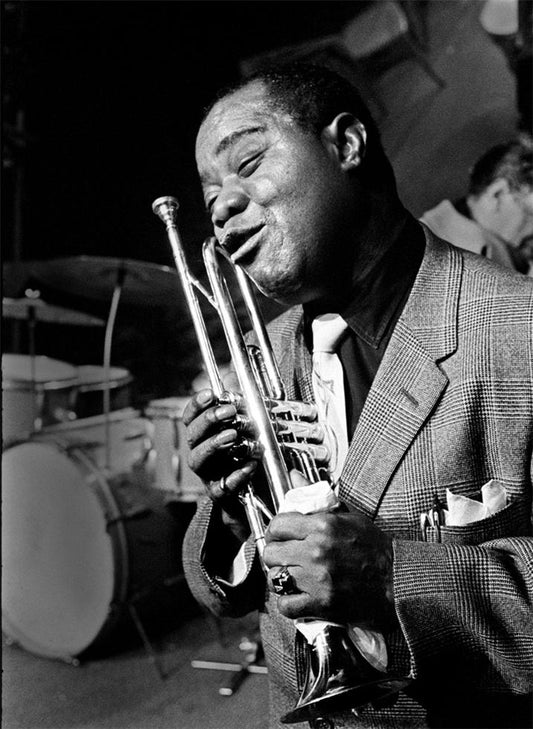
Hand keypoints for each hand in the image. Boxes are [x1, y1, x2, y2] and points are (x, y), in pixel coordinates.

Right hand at [182, 385, 256, 541]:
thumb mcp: (247, 422)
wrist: (259, 494)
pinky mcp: (220, 494)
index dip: (197, 404)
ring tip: (233, 436)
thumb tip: (230, 375)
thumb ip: (238, 400)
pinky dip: (235, 475)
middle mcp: (201, 453)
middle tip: (229, 412)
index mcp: (204, 435)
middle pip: (192, 436)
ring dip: (214, 445)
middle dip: (208, 421)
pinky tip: (250, 464)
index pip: (191, 417)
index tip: (211, 393)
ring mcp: (208, 474)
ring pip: (198, 460)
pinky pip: (221, 487)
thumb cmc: (248, 452)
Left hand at [263, 507, 395, 630]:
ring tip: (291, 576)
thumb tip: (295, 477)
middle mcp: (316, 550)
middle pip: (271, 552)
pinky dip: (288, 602)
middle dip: (276, 555)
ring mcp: (317, 579)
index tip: (280, 537)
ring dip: (281, 578)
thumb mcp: (348, 516)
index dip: (276, 532)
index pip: (278, 525)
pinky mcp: (322, 604)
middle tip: (285, 557)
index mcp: (322, 525)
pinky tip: (297, 596)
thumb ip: (317, 500)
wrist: (398, 581)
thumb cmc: (375, 548)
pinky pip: (286, 605)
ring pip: (275, 577)